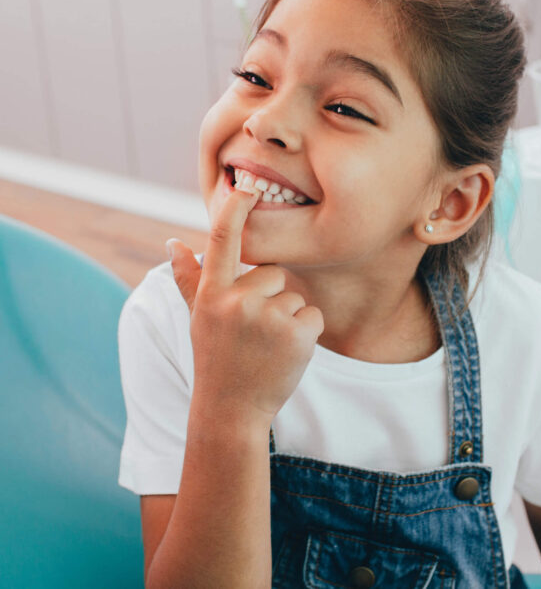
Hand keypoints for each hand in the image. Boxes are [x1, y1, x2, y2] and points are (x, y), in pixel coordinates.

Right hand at [167, 187, 323, 426]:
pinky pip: (313, 314)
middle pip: (273, 273)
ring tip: (267, 346)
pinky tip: (286, 353)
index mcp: (212, 294)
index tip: (246, 184)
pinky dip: (306, 332)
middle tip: (254, 332)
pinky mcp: (296, 334)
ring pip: (294, 296)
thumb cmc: (215, 358)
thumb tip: (173, 242)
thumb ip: (188, 279)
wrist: (231, 411)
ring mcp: (267, 318)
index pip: (222, 240)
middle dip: (270, 297)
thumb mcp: (197, 318)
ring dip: (287, 318)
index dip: (235, 209)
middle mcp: (237, 301)